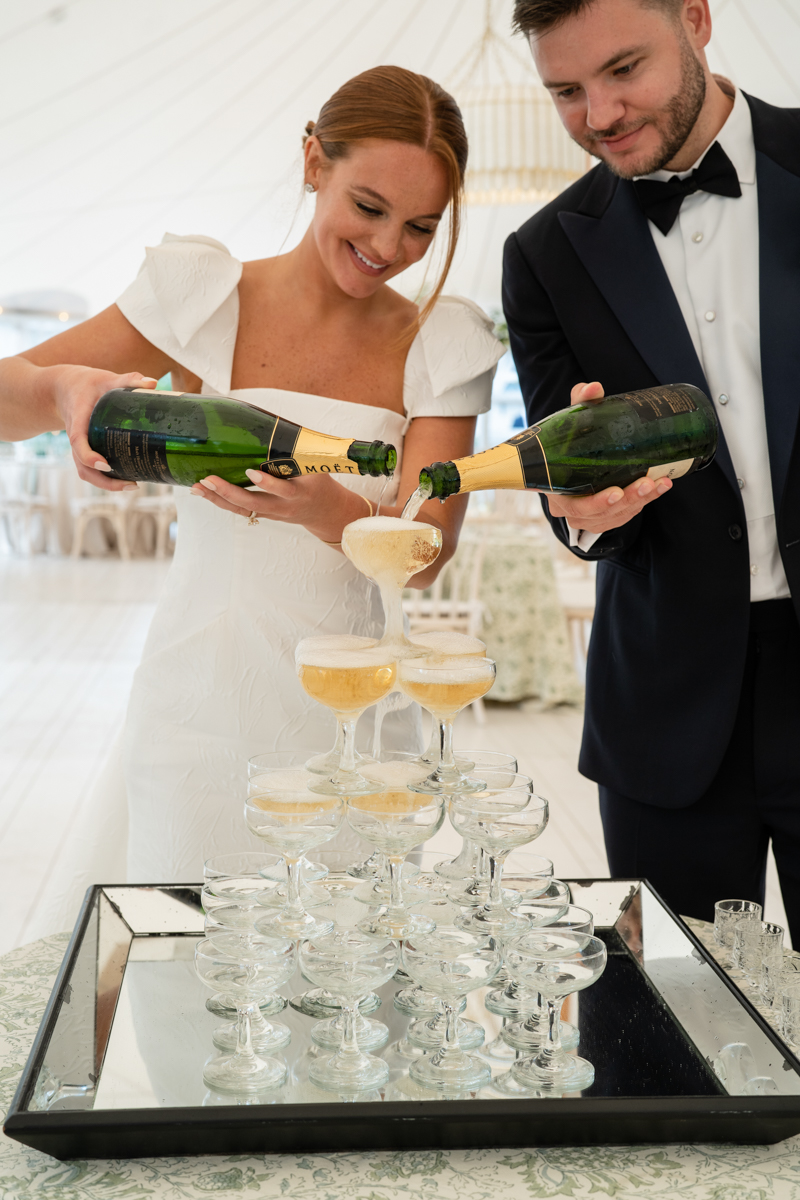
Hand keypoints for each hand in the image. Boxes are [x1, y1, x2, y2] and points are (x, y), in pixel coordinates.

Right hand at [51, 365, 158, 490]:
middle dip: (103, 480)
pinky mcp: (83, 449)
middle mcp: (75, 436)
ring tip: (132, 485)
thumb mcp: (105, 378)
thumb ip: (128, 380)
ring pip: (84, 471)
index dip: (88, 455)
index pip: (77, 440)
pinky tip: (125, 478)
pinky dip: (104, 478)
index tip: (105, 465)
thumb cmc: (86, 383)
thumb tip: (153, 384)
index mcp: (77, 417)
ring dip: (105, 484)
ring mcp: (78, 446)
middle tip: (131, 484)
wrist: (64, 388)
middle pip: (82, 465)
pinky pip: (89, 469)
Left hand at [189, 467, 368, 540]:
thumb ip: (295, 451)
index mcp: (300, 492)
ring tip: (197, 487)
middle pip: (254, 503)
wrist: (325, 512)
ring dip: (218, 499)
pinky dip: (220, 501)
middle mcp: (284, 507)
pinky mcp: (263, 515)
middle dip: (229, 492)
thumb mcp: (314, 466)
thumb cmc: (318, 482)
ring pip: (242, 510)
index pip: (284, 490)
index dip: (268, 483)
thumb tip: (269, 423)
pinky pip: (239, 511)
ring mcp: (272, 514)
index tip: (251, 472)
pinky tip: (203, 492)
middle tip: (209, 479)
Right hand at [547, 381, 671, 533]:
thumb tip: (594, 387)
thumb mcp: (571, 422)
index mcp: (556, 491)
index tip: (616, 491)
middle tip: (646, 483)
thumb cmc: (568, 443)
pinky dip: (644, 502)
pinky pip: (626, 515)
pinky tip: (660, 487)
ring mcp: (588, 517)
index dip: (596, 503)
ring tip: (658, 483)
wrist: (569, 460)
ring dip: (640, 500)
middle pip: (600, 513)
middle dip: (627, 500)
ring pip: (616, 516)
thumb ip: (581, 404)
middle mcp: (570, 509)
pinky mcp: (604, 518)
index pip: (574, 505)